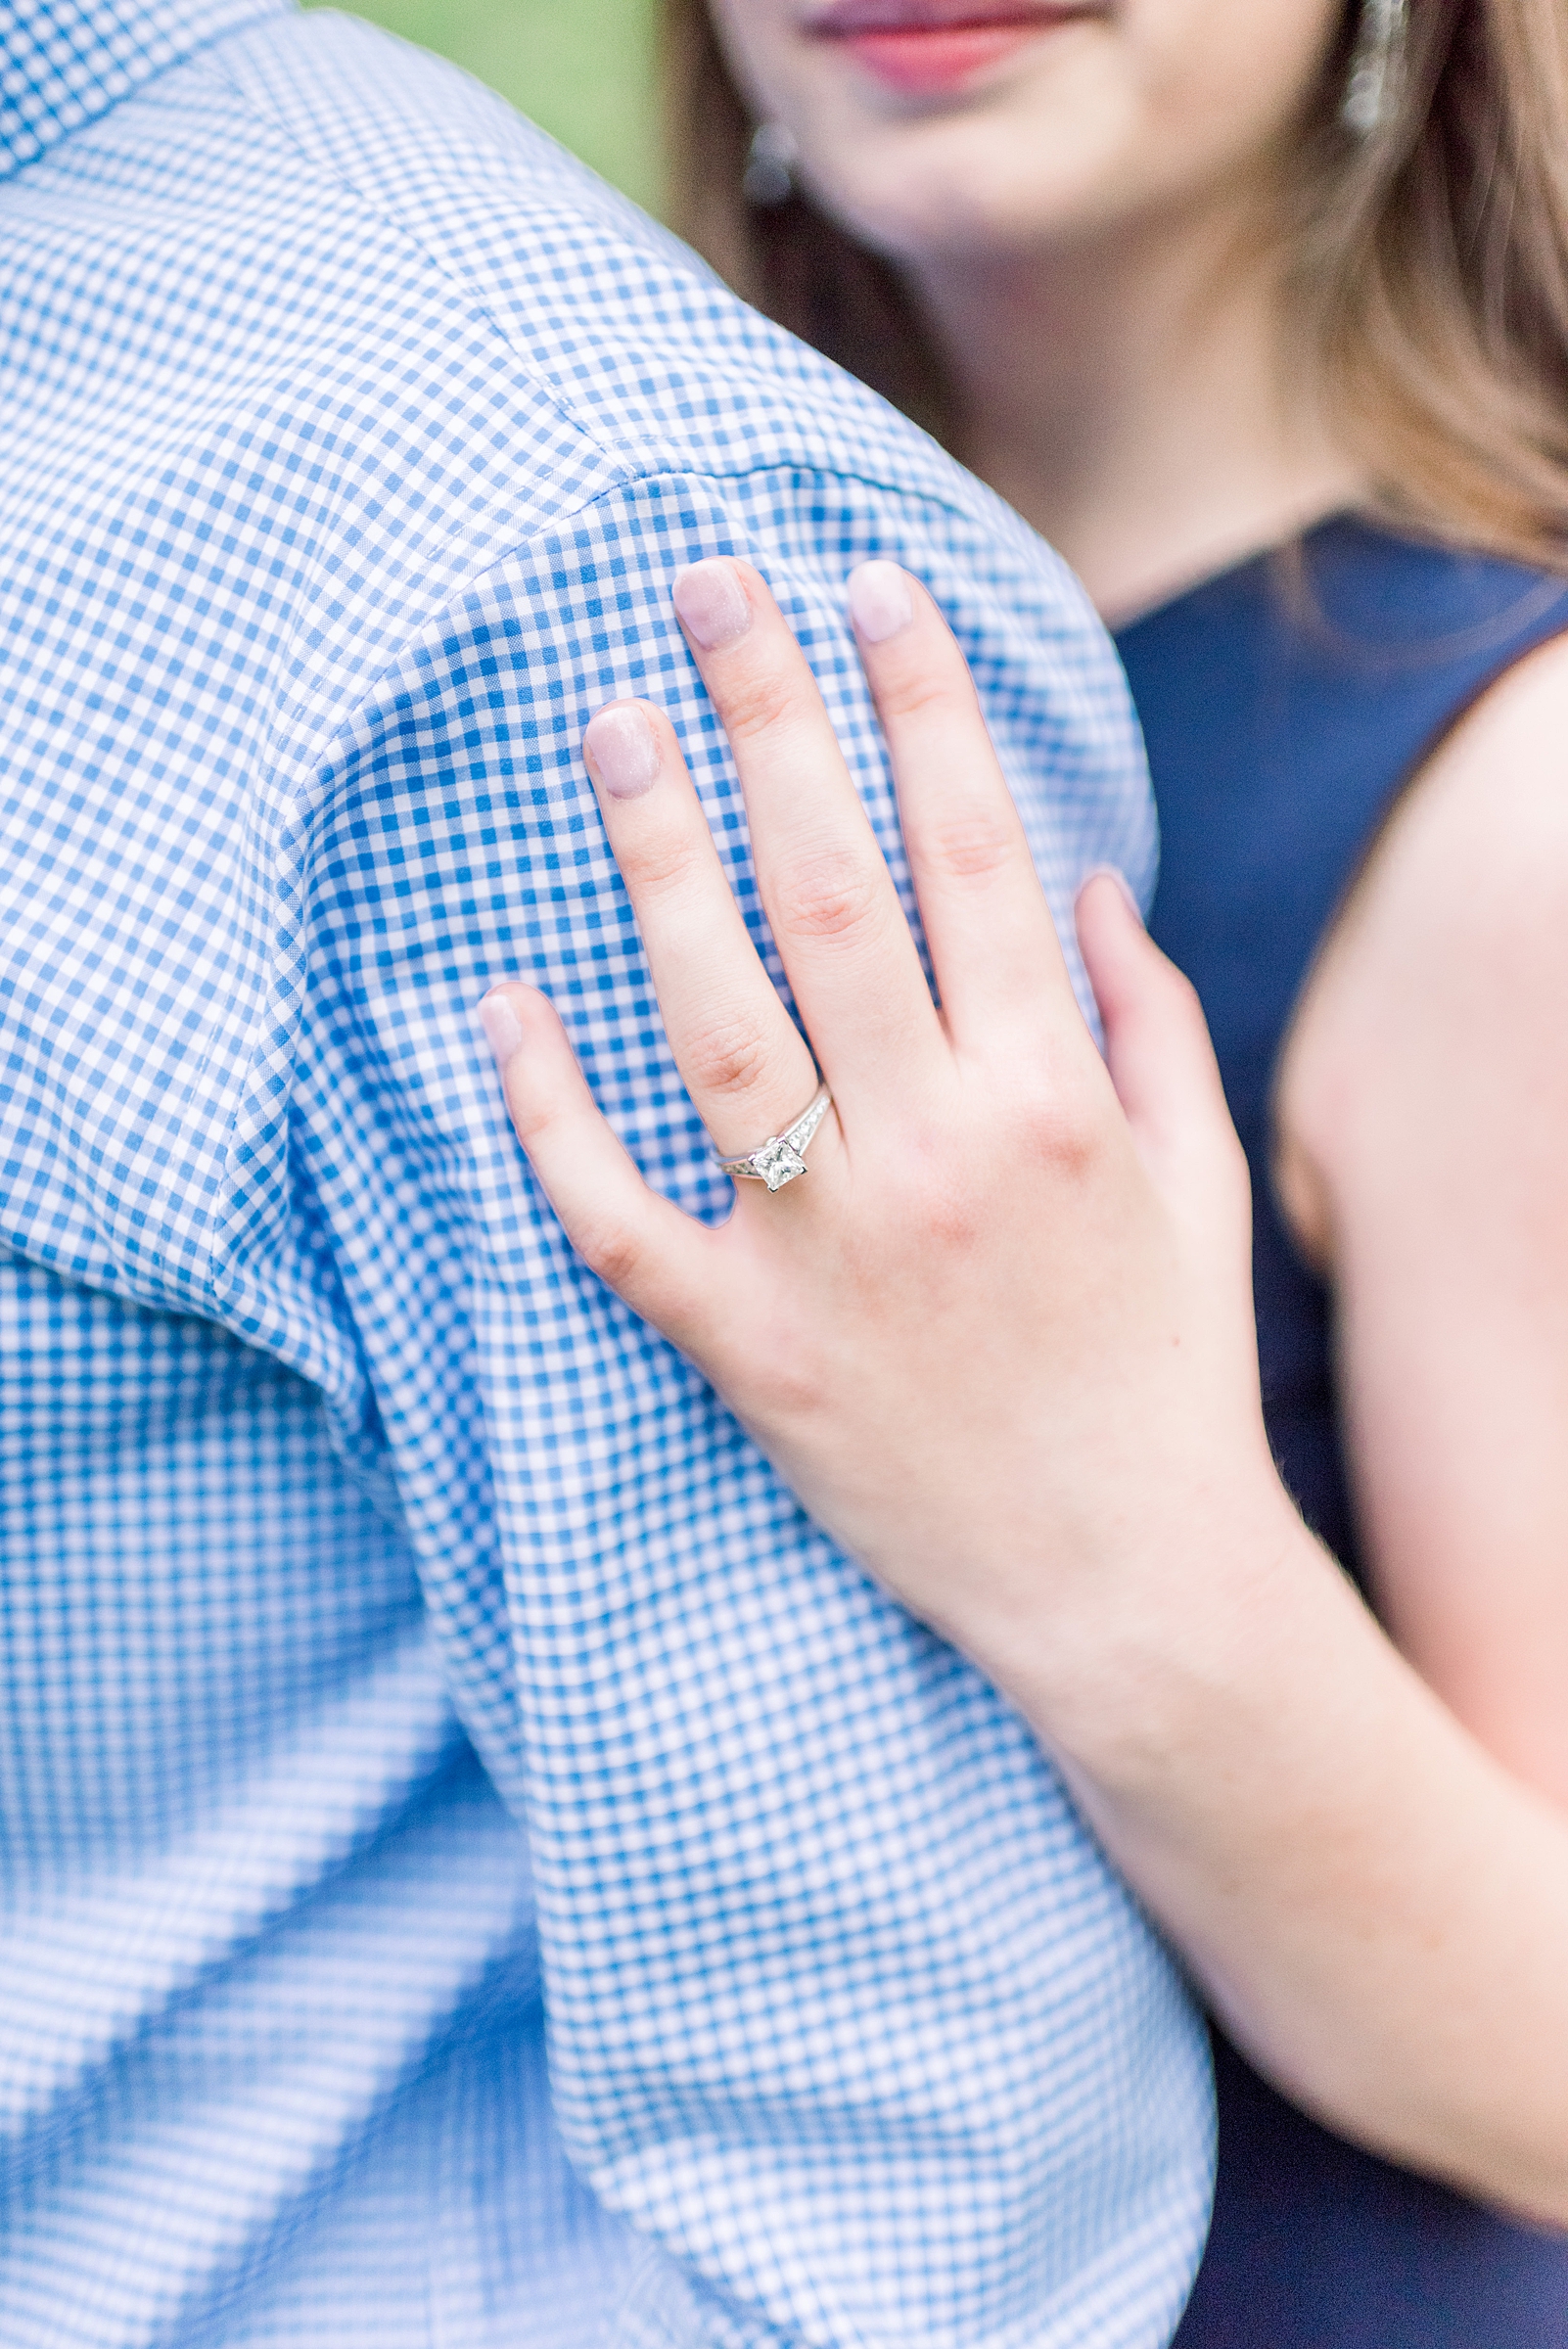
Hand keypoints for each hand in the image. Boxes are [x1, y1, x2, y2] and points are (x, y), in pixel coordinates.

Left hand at [481, 557, 1283, 1745]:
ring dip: (656, 865)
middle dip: (768, 721)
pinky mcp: (744, 1346)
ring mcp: (826, 1252)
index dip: (918, 704)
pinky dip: (548, 1112)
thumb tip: (1078, 883)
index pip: (972, 854)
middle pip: (831, 895)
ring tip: (611, 731)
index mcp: (1052, 1101)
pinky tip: (500, 1004)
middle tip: (705, 588)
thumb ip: (1147, 1022)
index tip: (866, 589)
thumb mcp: (1195, 1185)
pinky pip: (617, 1216)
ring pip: (715, 1022)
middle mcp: (936, 1154)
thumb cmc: (1163, 1376)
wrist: (1121, 1586)